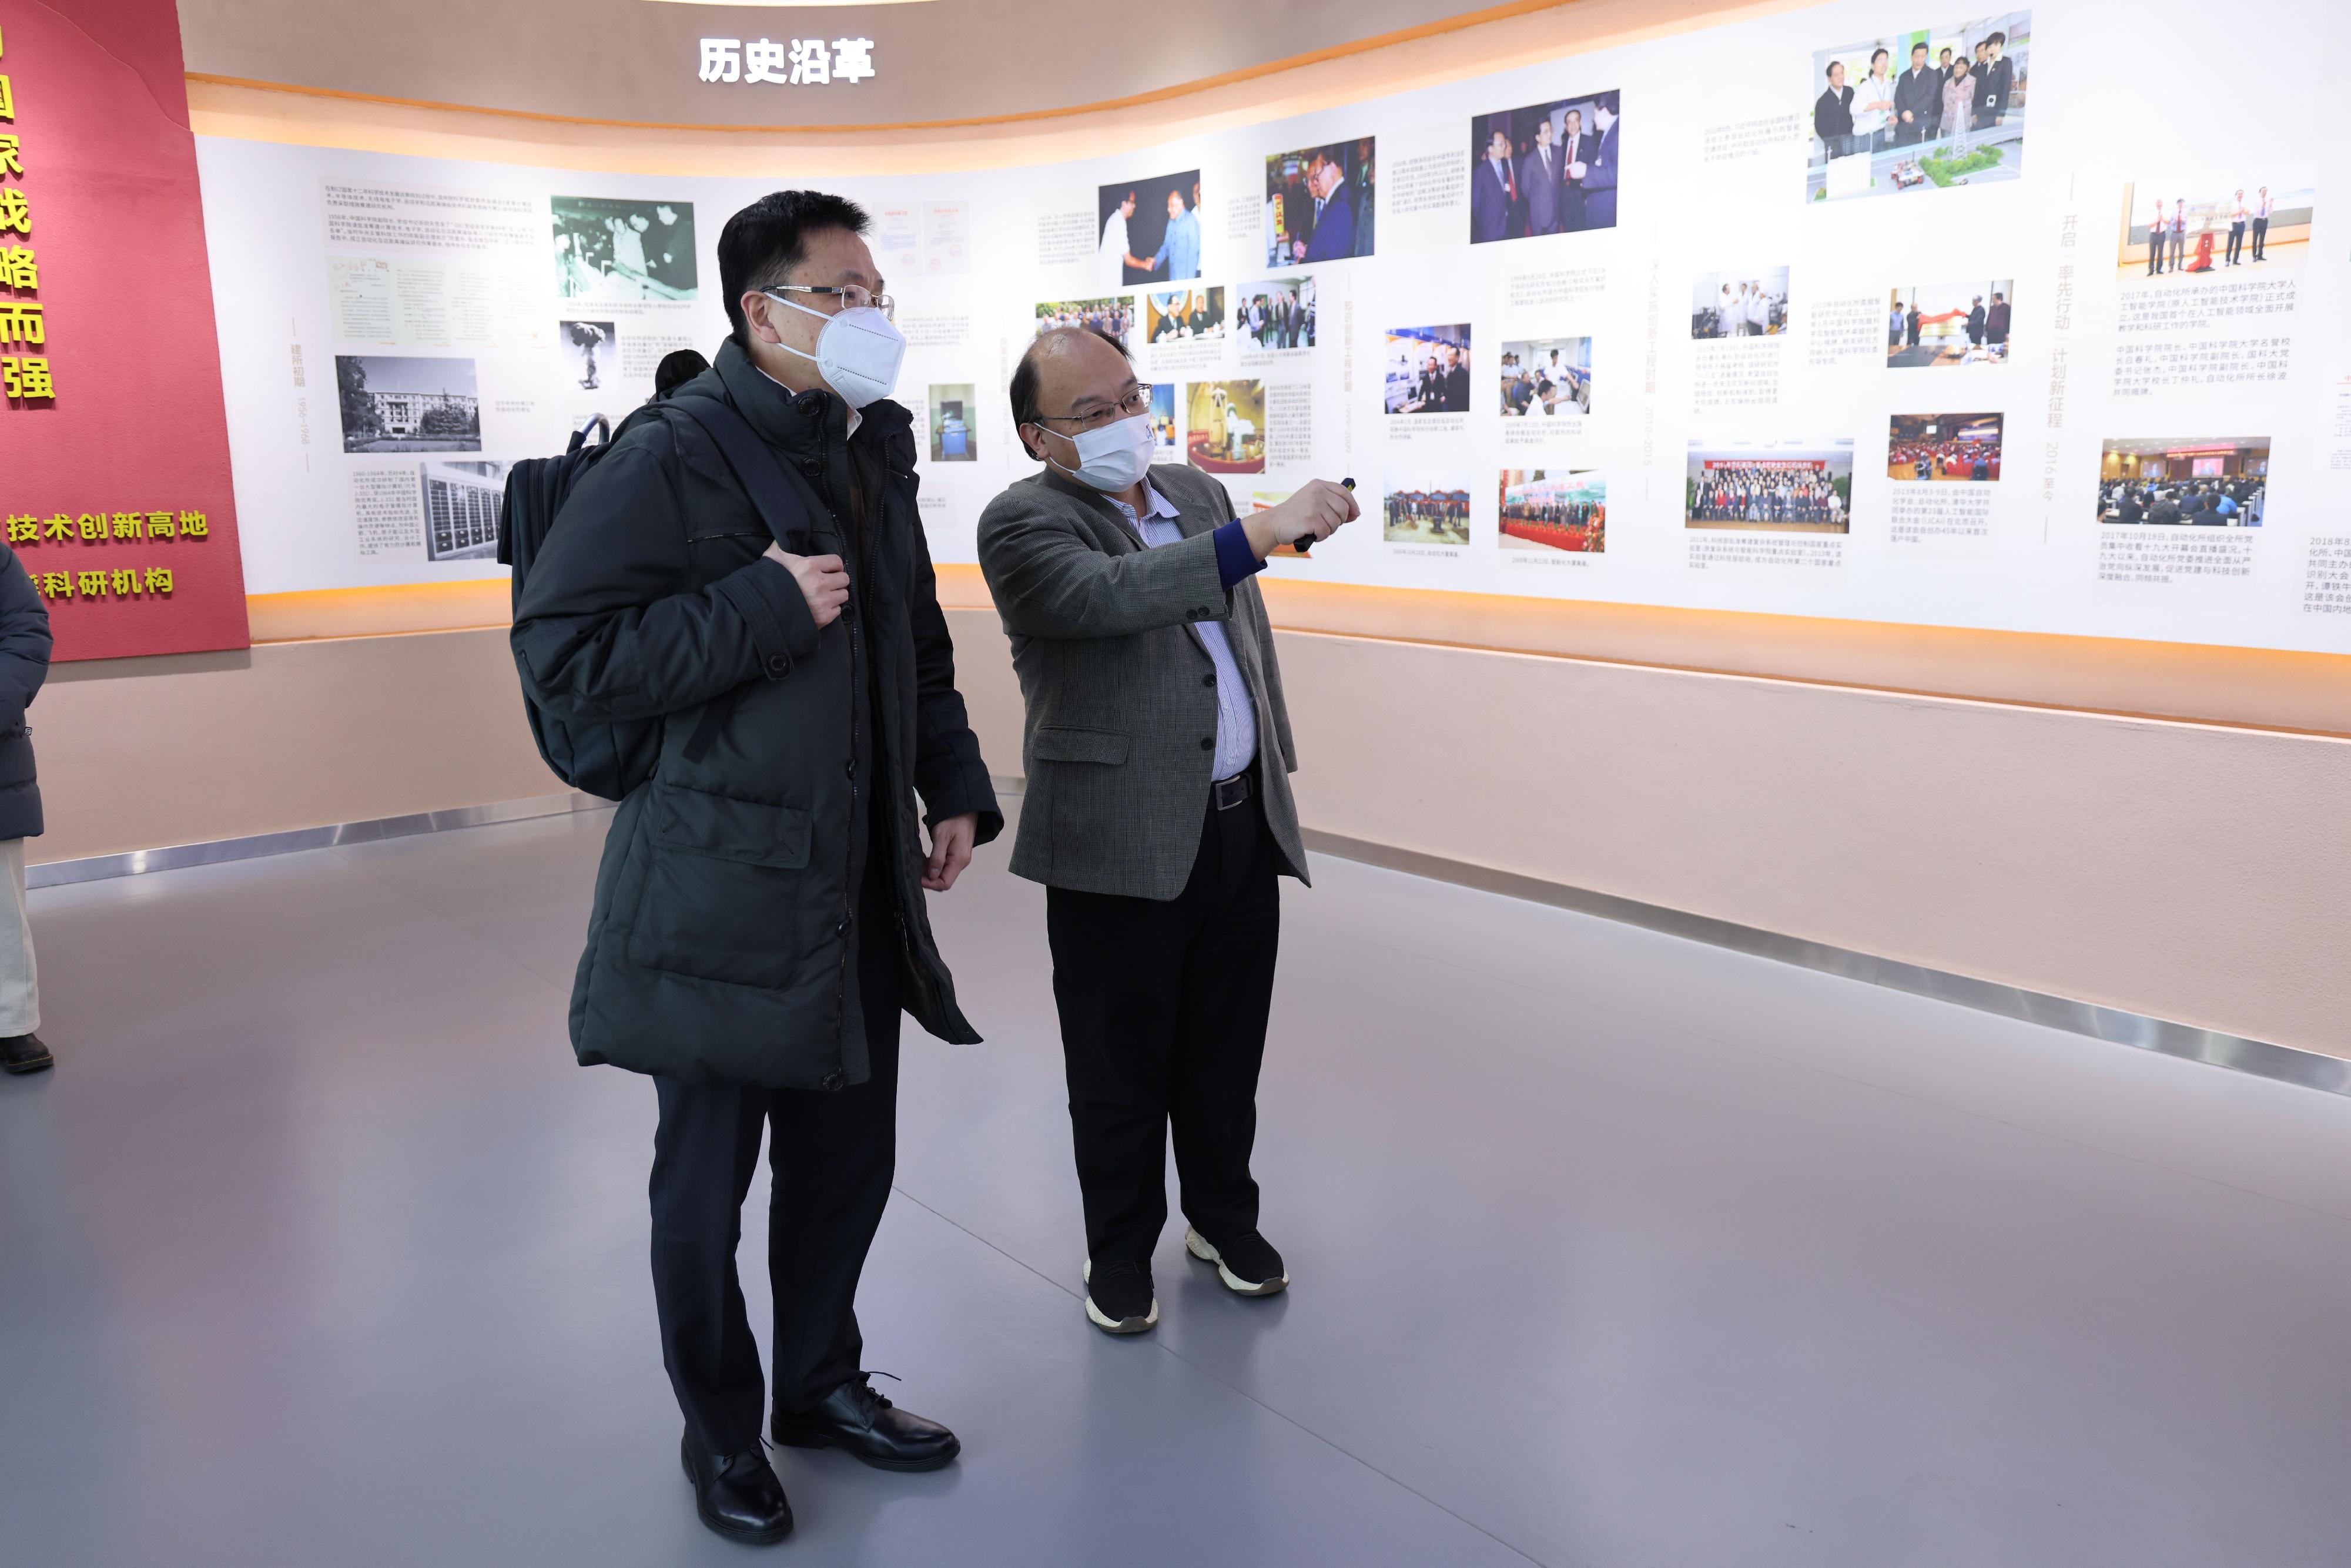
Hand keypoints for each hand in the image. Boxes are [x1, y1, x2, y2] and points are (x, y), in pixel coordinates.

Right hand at [765, 544, 848, 628]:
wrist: (764, 610)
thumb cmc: (768, 581)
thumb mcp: (772, 558)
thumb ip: (780, 544)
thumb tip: (783, 534)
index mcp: (809, 566)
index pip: (837, 561)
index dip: (834, 565)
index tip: (829, 569)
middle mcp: (819, 584)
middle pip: (844, 578)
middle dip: (837, 580)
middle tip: (827, 583)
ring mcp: (822, 602)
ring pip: (843, 595)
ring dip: (835, 595)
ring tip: (824, 595)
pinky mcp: (823, 617)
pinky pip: (837, 610)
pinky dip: (831, 609)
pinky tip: (820, 607)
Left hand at [923, 812, 978, 891]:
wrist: (964, 807)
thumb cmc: (953, 819)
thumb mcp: (941, 837)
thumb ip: (937, 858)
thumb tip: (932, 876)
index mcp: (959, 860)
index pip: (945, 883)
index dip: (930, 883)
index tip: (917, 877)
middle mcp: (961, 863)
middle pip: (943, 879)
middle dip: (928, 877)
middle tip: (915, 867)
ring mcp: (959, 859)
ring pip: (943, 873)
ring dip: (929, 870)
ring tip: (918, 861)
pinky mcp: (956, 854)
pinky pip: (944, 865)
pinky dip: (933, 864)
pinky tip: (925, 858)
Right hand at [1242, 478, 1358, 558]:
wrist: (1274, 523)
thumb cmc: (1295, 515)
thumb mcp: (1314, 503)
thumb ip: (1333, 506)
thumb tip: (1355, 514)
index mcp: (1318, 485)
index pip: (1344, 493)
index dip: (1352, 505)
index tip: (1355, 514)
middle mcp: (1317, 492)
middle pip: (1343, 509)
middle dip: (1338, 522)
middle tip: (1326, 526)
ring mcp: (1314, 504)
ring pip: (1336, 523)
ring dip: (1328, 531)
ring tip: (1315, 529)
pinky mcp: (1310, 518)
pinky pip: (1326, 532)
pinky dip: (1320, 537)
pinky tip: (1310, 533)